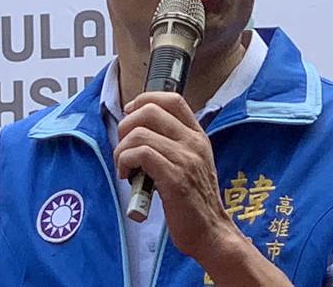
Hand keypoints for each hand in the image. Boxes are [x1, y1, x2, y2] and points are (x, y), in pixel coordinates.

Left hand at [113, 91, 233, 259]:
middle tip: (124, 148)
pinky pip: (140, 154)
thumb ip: (171, 143)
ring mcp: (186, 159)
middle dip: (126, 126)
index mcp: (197, 135)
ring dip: (122, 150)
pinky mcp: (175, 178)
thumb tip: (136, 128)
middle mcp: (194, 142)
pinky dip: (125, 162)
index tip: (130, 114)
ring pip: (139, 134)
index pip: (172, 99)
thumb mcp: (191, 162)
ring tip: (124, 167)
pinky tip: (127, 176)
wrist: (211, 232)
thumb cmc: (193, 200)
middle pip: (150, 110)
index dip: (144, 100)